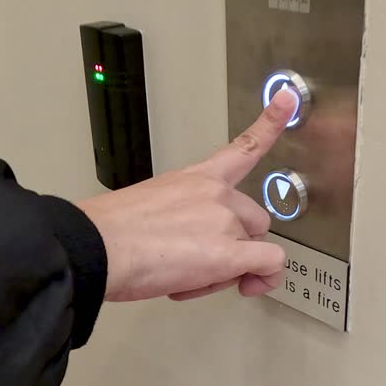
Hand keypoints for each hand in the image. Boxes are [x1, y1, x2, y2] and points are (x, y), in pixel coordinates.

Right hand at [79, 89, 296, 301]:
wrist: (98, 248)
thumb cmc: (110, 234)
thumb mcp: (147, 207)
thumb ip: (178, 217)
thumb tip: (180, 246)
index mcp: (195, 178)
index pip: (243, 147)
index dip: (270, 122)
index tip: (287, 100)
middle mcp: (216, 194)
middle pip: (255, 220)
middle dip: (237, 244)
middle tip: (204, 264)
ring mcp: (225, 221)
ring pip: (257, 247)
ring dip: (237, 266)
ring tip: (198, 277)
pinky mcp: (229, 253)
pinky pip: (270, 264)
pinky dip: (265, 279)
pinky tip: (248, 285)